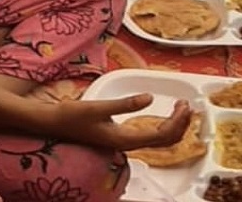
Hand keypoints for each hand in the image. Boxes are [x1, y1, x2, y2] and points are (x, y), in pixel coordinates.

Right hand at [37, 96, 192, 151]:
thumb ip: (124, 104)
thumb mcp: (98, 107)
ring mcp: (125, 140)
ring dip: (173, 125)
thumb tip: (149, 98)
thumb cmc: (72, 116)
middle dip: (180, 124)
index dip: (177, 122)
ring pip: (158, 139)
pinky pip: (150, 134)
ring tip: (180, 108)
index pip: (161, 135)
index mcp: (125, 138)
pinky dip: (162, 125)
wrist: (54, 124)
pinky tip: (162, 113)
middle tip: (188, 104)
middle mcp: (128, 143)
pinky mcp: (121, 135)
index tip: (184, 104)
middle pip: (164, 140)